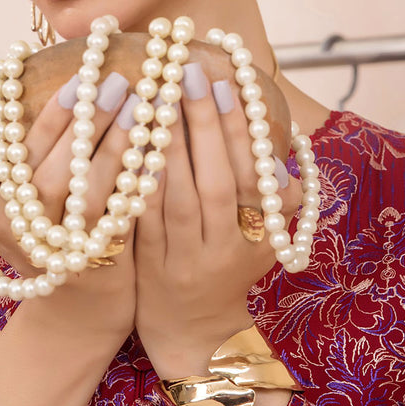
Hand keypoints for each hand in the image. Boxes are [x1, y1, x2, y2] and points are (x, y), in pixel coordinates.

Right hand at [0, 79, 137, 343]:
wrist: (77, 321)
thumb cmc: (57, 248)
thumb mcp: (22, 215)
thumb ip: (12, 176)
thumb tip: (1, 134)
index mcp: (0, 210)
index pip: (22, 153)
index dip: (51, 115)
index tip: (79, 78)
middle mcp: (22, 233)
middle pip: (51, 170)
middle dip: (86, 122)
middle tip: (117, 82)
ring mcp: (60, 252)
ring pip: (85, 193)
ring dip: (116, 146)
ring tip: (143, 107)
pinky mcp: (98, 267)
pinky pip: (118, 217)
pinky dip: (137, 182)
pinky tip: (158, 152)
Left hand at [133, 64, 301, 378]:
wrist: (192, 333)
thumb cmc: (230, 268)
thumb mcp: (265, 239)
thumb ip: (277, 197)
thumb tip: (278, 147)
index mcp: (258, 236)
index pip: (251, 176)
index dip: (241, 131)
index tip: (227, 82)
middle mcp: (223, 250)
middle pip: (214, 182)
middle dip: (202, 124)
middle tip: (186, 72)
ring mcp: (183, 260)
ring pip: (175, 198)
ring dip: (165, 145)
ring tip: (154, 95)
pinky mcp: (145, 266)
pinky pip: (140, 218)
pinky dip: (135, 180)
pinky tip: (127, 142)